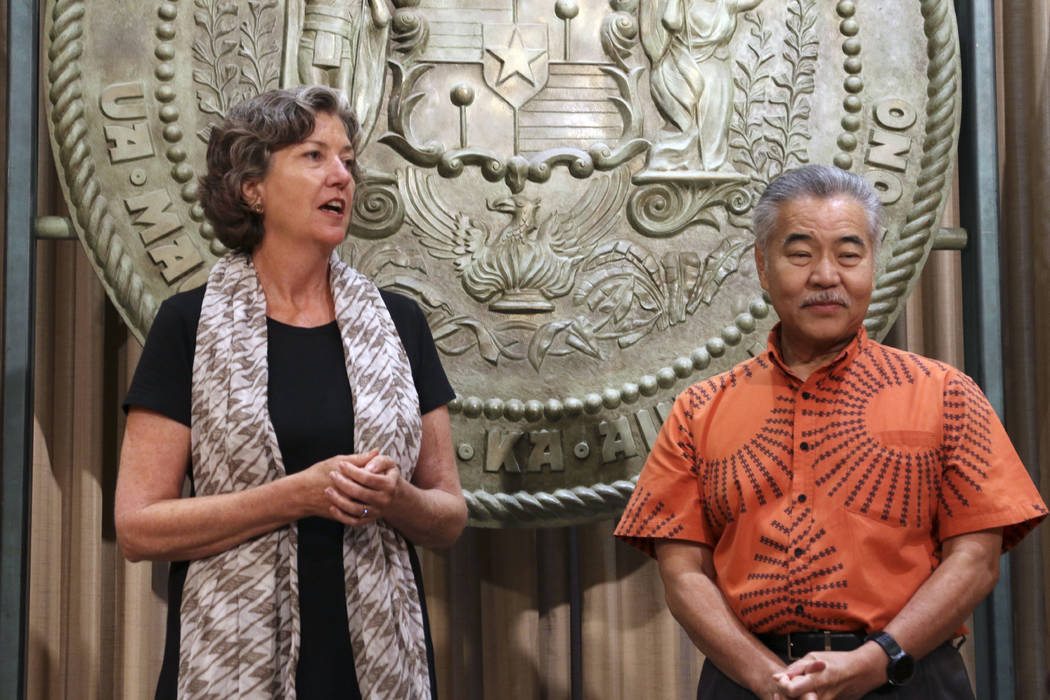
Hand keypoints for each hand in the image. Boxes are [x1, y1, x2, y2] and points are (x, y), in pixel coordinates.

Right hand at [296, 450, 376, 522]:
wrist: (302, 493)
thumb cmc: (318, 474)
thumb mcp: (338, 461)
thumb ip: (359, 458)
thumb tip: (376, 451)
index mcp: (350, 478)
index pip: (373, 476)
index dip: (378, 471)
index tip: (377, 468)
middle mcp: (350, 494)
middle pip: (372, 490)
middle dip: (376, 485)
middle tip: (375, 478)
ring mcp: (347, 506)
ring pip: (367, 504)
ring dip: (370, 497)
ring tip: (368, 489)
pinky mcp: (344, 515)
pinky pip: (359, 516)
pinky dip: (363, 509)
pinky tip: (362, 501)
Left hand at [324, 450, 401, 525]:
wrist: (395, 496)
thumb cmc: (388, 476)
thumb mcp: (389, 463)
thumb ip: (379, 461)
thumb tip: (369, 466)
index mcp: (389, 485)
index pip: (368, 478)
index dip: (353, 471)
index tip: (341, 464)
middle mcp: (383, 500)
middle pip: (360, 493)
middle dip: (343, 483)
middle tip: (332, 475)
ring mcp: (376, 511)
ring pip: (355, 509)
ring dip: (339, 501)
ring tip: (328, 490)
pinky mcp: (369, 519)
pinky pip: (354, 521)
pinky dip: (342, 516)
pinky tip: (332, 507)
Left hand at [772, 643, 886, 699]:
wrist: (862, 672)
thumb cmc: (839, 662)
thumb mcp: (814, 657)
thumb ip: (795, 668)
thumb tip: (777, 677)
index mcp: (815, 681)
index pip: (789, 690)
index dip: (782, 685)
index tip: (782, 679)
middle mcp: (820, 696)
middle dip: (785, 695)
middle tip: (785, 687)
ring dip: (794, 698)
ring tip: (794, 690)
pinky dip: (804, 699)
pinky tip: (804, 694)